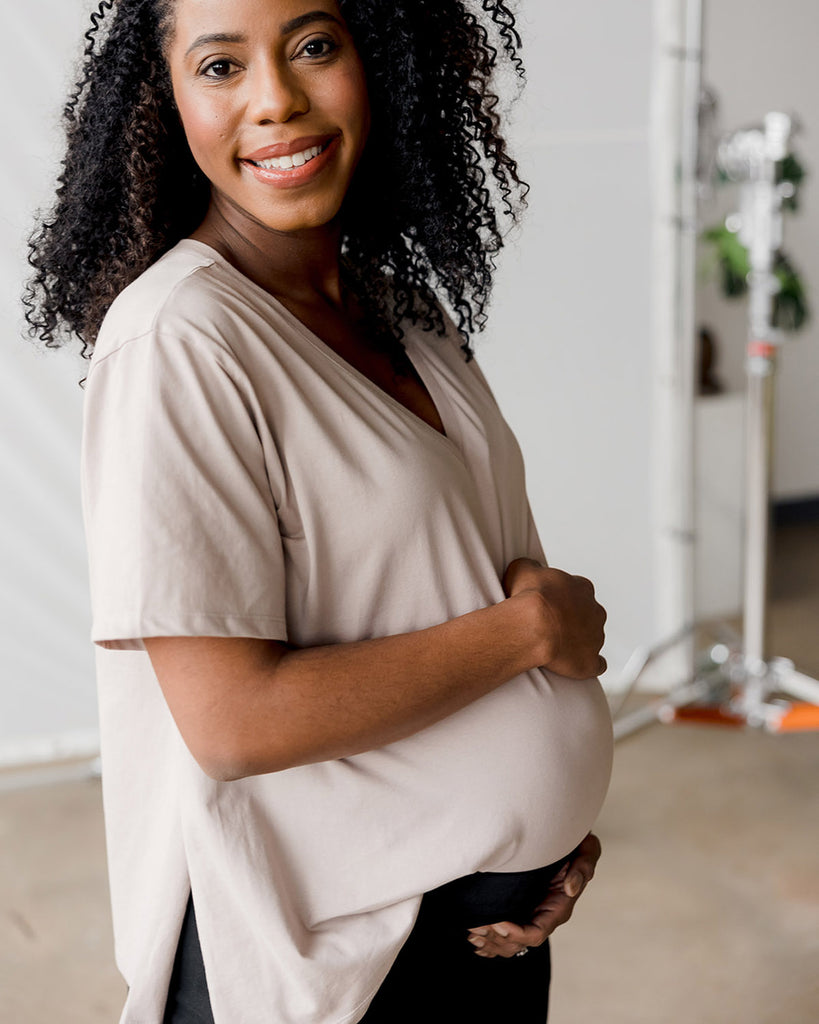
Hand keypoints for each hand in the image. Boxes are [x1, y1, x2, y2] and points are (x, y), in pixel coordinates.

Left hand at [466, 833, 601, 957]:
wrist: (565, 836)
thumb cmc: (576, 843)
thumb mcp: (587, 850)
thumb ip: (583, 868)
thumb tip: (570, 889)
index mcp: (558, 908)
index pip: (535, 933)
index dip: (514, 933)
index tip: (496, 921)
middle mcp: (544, 915)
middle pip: (519, 942)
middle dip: (496, 937)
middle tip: (474, 926)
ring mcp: (532, 913)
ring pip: (510, 941)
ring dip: (490, 940)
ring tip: (470, 931)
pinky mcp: (521, 907)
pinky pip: (506, 933)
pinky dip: (490, 940)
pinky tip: (474, 939)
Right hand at [503, 558, 606, 677]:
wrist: (533, 626)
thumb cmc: (529, 598)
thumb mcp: (523, 569)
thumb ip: (531, 566)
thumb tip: (530, 567)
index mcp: (582, 588)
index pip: (579, 590)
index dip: (563, 598)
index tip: (550, 603)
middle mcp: (594, 611)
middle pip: (589, 614)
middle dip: (574, 620)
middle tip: (552, 625)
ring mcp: (595, 637)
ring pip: (592, 638)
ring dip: (578, 642)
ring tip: (556, 646)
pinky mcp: (591, 660)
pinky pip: (596, 664)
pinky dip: (587, 664)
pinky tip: (574, 664)